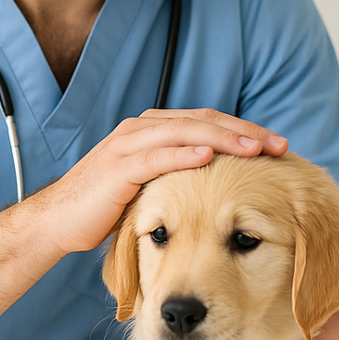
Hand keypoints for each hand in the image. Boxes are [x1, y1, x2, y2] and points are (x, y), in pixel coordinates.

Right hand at [37, 108, 286, 254]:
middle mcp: (142, 129)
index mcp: (153, 129)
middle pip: (203, 121)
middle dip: (244, 131)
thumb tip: (221, 177)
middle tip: (279, 145)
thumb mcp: (150, 183)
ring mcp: (129, 144)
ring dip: (224, 139)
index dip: (243, 129)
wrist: (59, 219)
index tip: (276, 145)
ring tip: (256, 149)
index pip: (206, 120)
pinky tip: (211, 157)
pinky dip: (185, 154)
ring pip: (185, 132)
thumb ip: (178, 172)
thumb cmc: (107, 205)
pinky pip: (157, 156)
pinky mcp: (118, 167)